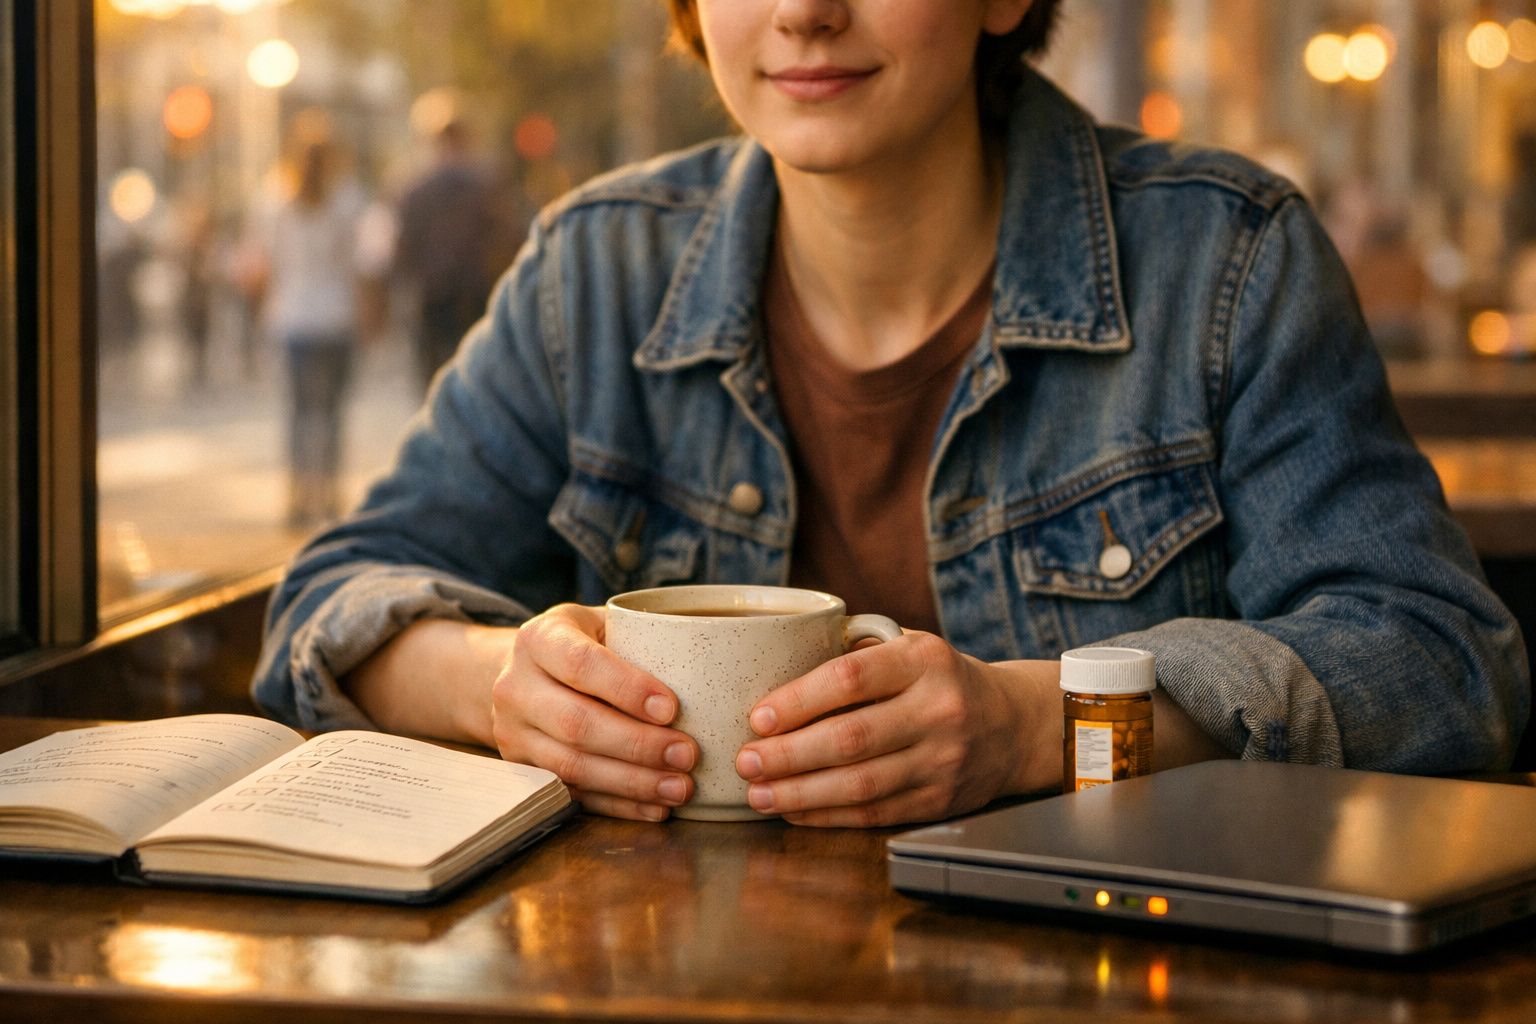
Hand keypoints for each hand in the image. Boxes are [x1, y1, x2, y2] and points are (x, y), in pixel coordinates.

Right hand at [489, 603, 699, 820]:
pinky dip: (617, 805)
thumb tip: (707, 667)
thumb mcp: (603, 624)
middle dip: (637, 745)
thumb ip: (642, 639)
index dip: (626, 688)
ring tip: (679, 787)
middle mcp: (516, 686)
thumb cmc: (584, 644)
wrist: (524, 674)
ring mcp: (512, 733)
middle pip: (576, 724)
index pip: (580, 663)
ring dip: (631, 783)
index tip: (671, 708)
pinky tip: (655, 806)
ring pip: (571, 766)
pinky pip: (572, 794)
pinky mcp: (522, 770)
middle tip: (687, 754)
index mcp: (539, 639)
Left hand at [733, 634, 1057, 826]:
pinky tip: (793, 810)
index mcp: (924, 661)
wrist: (1011, 724)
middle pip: (851, 739)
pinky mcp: (939, 801)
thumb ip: (854, 653)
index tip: (758, 717)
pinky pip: (873, 814)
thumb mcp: (908, 647)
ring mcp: (942, 761)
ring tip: (757, 793)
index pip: (852, 678)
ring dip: (799, 793)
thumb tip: (773, 667)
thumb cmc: (938, 680)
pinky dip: (826, 815)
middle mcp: (939, 710)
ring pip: (860, 785)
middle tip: (746, 760)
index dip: (799, 700)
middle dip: (789, 755)